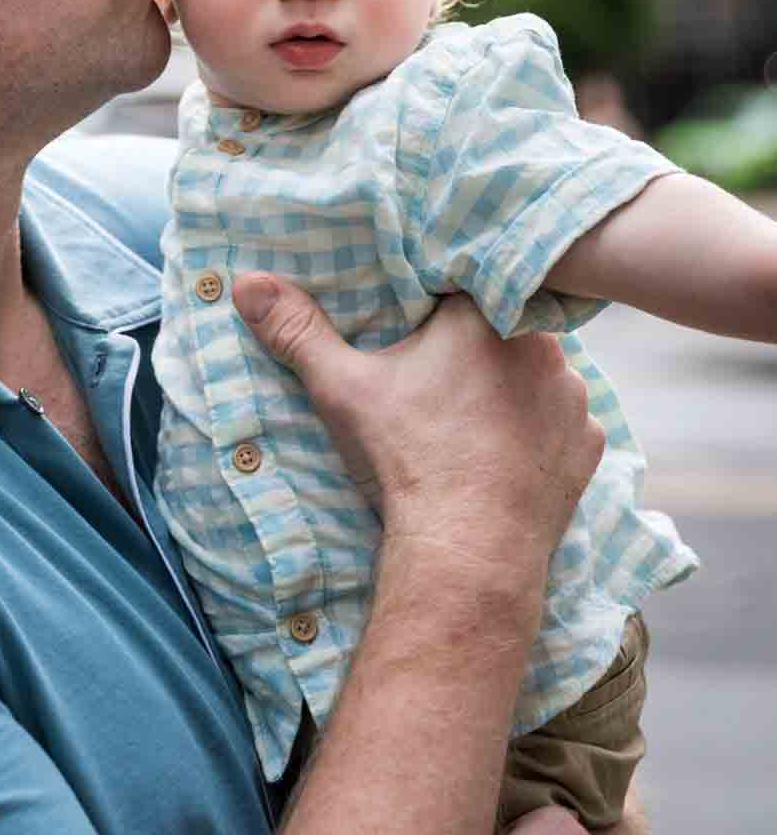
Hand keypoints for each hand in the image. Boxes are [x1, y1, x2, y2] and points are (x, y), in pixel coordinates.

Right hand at [232, 276, 601, 568]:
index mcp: (485, 314)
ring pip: (538, 373)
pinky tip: (508, 450)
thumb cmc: (406, 460)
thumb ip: (298, 331)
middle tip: (440, 378)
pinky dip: (539, 430)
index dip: (442, 304)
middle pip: (505, 327)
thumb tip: (247, 283)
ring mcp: (572, 397)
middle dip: (478, 346)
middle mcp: (543, 345)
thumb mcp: (343, 388)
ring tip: (474, 417)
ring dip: (514, 386)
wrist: (466, 550)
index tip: (421, 326)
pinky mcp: (587, 445)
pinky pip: (563, 421)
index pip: (466, 285)